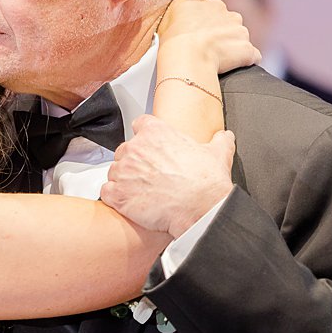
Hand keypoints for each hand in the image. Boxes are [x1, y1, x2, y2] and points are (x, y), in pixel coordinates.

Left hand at [102, 116, 235, 235]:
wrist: (199, 208)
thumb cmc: (206, 182)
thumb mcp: (218, 153)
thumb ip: (220, 140)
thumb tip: (225, 136)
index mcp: (155, 132)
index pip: (140, 124)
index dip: (144, 137)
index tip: (150, 148)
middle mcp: (135, 147)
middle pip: (125, 150)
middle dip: (134, 162)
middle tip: (149, 176)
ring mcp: (123, 171)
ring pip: (115, 171)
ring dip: (124, 180)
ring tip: (141, 192)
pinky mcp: (117, 194)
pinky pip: (106, 191)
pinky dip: (114, 197)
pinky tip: (129, 203)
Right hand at [157, 0, 260, 72]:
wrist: (188, 58)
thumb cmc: (173, 42)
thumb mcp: (166, 17)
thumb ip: (180, 10)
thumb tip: (186, 15)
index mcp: (198, 0)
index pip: (204, 6)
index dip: (201, 20)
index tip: (196, 33)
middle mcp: (221, 8)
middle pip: (224, 19)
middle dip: (220, 32)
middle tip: (207, 48)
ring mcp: (237, 28)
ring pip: (238, 36)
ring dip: (232, 46)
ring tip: (218, 61)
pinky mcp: (247, 47)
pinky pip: (251, 54)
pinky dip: (245, 60)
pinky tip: (234, 68)